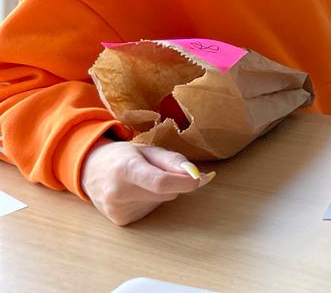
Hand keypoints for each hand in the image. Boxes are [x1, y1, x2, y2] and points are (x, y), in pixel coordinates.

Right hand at [81, 140, 214, 225]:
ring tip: (140, 181)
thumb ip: (174, 161)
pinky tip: (135, 193)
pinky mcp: (121, 221)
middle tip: (157, 170)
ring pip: (160, 202)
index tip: (200, 178)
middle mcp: (119, 193)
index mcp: (126, 169)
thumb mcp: (148, 149)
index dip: (184, 182)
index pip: (161, 182)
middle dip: (173, 182)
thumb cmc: (122, 156)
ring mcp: (118, 210)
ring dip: (161, 192)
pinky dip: (151, 201)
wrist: (90, 170)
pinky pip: (151, 210)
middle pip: (165, 192)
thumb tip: (199, 176)